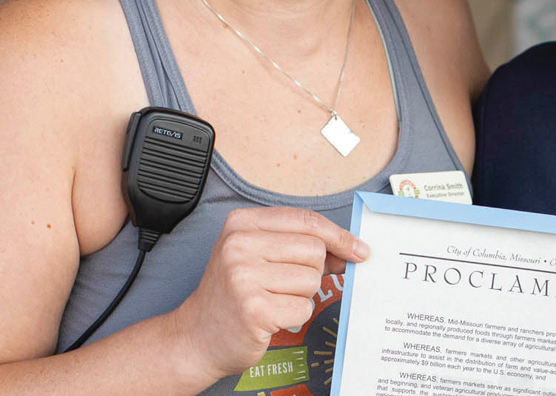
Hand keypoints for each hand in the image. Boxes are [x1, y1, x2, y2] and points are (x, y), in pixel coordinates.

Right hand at [167, 207, 369, 381]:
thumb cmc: (234, 294)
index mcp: (242, 223)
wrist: (198, 335)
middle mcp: (239, 245)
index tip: (358, 249)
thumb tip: (351, 248)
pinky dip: (294, 316)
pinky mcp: (253, 309)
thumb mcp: (260, 255)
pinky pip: (303, 308)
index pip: (306, 220)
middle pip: (314, 250)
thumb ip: (302, 246)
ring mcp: (244, 277)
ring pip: (312, 280)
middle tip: (284, 285)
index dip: (338, 236)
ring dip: (301, 296)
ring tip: (272, 299)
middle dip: (312, 272)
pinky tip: (270, 316)